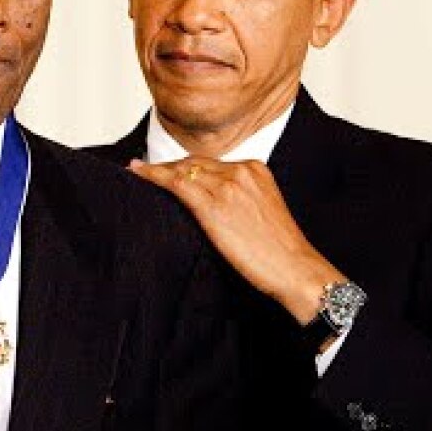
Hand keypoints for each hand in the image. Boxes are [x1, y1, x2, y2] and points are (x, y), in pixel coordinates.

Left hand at [129, 157, 343, 323]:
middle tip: (145, 170)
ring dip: (156, 170)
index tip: (169, 169)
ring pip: (182, 170)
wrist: (294, 267)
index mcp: (255, 169)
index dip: (186, 166)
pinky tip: (139, 175)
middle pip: (194, 163)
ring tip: (137, 171)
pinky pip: (176, 184)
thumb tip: (212, 204)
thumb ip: (240, 198)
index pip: (211, 163)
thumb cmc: (279, 250)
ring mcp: (227, 185)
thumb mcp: (262, 211)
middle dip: (169, 166)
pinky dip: (154, 177)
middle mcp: (241, 171)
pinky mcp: (214, 205)